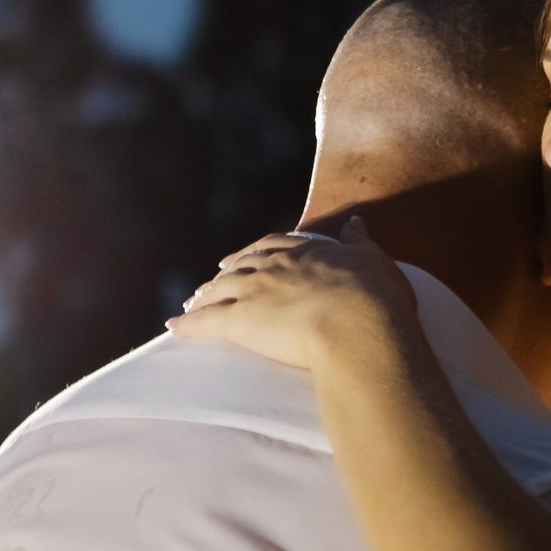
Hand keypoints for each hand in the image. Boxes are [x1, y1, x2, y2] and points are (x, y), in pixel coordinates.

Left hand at [168, 217, 417, 369]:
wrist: (359, 327)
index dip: (256, 252)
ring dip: (202, 297)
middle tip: (210, 282)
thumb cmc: (377, 300)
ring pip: (218, 290)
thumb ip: (360, 243)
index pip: (272, 246)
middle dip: (223, 274)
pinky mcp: (240, 321)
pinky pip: (206, 321)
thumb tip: (356, 222)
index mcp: (306, 252)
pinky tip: (174, 328)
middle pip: (239, 266)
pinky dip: (187, 324)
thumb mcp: (376, 262)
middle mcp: (274, 266)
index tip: (244, 257)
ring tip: (191, 304)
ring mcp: (254, 291)